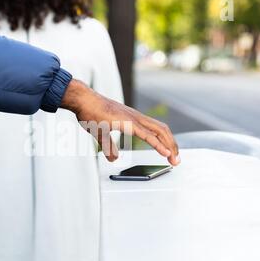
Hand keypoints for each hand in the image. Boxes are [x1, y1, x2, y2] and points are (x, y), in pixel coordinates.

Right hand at [61, 79, 179, 165]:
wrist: (82, 100)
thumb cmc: (90, 112)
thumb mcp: (102, 134)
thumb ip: (110, 147)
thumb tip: (115, 158)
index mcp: (132, 119)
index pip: (156, 130)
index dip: (165, 141)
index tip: (170, 154)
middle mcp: (136, 117)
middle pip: (163, 130)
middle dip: (173, 145)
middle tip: (176, 160)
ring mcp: (133, 118)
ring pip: (160, 131)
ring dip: (169, 146)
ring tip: (174, 159)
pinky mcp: (128, 122)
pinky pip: (148, 135)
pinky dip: (159, 145)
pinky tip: (165, 153)